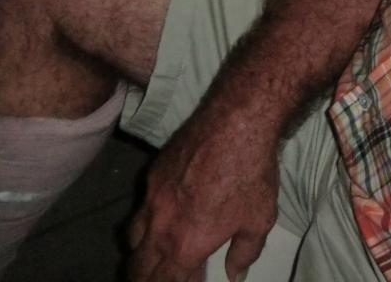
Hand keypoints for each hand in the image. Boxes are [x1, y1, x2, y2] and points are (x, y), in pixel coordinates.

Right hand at [127, 106, 279, 281]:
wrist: (236, 125)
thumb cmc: (251, 175)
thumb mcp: (259, 221)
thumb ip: (244, 253)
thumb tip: (235, 274)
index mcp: (185, 246)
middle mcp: (160, 227)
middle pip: (139, 266)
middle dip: (145, 278)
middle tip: (158, 277)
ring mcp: (152, 199)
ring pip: (132, 237)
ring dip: (140, 251)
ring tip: (152, 254)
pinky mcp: (153, 173)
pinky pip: (142, 204)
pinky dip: (147, 217)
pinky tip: (164, 210)